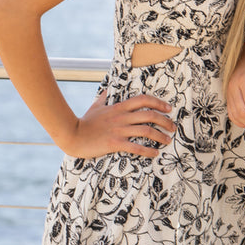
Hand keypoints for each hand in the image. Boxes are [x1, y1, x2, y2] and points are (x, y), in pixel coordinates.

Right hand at [60, 92, 176, 157]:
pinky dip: (148, 150)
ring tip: (167, 140)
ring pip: (145, 130)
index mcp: (119, 107)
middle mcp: (122, 117)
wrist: (72, 135)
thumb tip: (108, 90)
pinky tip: (154, 154)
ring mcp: (119, 130)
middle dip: (164, 120)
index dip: (158, 102)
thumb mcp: (96, 106)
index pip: (143, 100)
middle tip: (172, 127)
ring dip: (160, 136)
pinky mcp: (114, 143)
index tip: (168, 108)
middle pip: (149, 115)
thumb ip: (104, 98)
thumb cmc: (84, 121)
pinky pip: (135, 147)